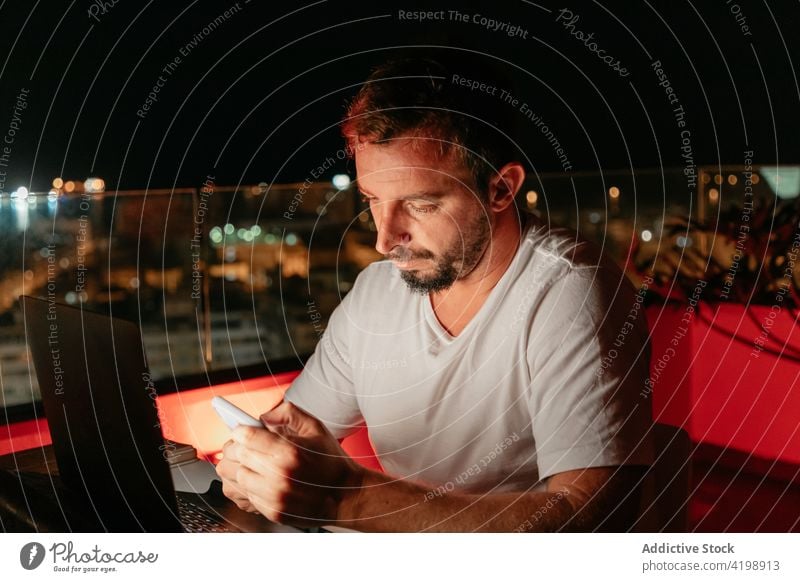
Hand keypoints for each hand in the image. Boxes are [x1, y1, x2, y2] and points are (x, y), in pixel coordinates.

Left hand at [217, 401, 362, 526]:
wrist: (346, 496)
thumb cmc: (331, 462)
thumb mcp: (316, 427)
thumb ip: (288, 413)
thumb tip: (264, 417)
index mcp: (289, 452)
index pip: (245, 437)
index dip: (241, 431)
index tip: (243, 430)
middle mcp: (279, 476)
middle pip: (236, 456)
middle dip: (239, 447)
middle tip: (248, 446)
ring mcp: (274, 497)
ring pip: (235, 477)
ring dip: (240, 467)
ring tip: (252, 463)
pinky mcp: (272, 512)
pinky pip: (243, 496)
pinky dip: (247, 486)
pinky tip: (259, 480)